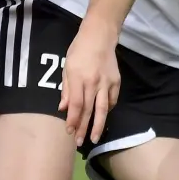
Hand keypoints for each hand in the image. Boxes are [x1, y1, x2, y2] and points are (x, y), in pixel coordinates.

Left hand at [59, 21, 120, 144]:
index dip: (73, 119)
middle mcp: (93, 82)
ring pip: (102, 109)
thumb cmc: (79, 51)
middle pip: (88, 109)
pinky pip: (111, 100)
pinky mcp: (116, 82)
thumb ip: (66, 89)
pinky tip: (102, 117)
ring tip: (94, 138)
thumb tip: (62, 108)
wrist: (100, 37)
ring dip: (98, 125)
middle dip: (83, 127)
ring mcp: (106, 83)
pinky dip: (106, 110)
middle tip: (80, 142)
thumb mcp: (67, 67)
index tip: (70, 132)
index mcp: (78, 78)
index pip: (75, 104)